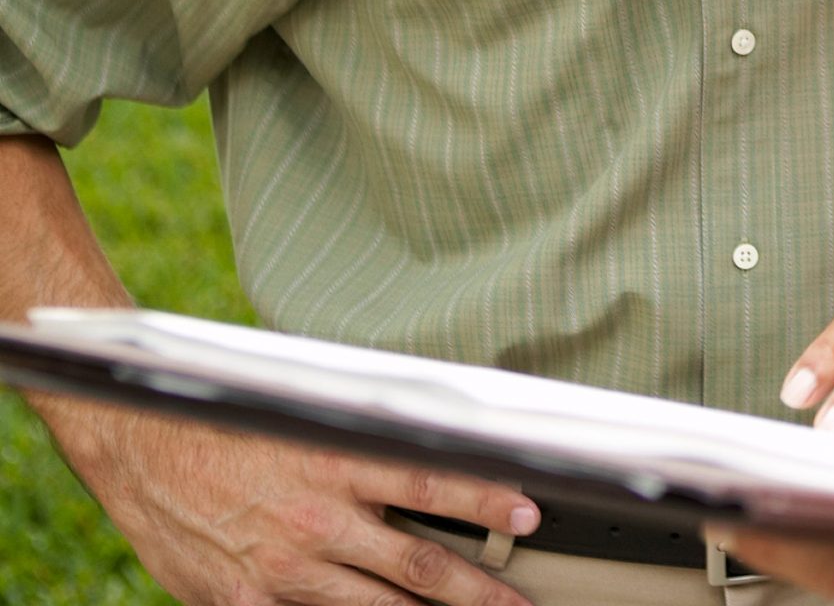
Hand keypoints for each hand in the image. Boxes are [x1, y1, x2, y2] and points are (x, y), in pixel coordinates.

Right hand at [53, 401, 536, 605]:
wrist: (140, 443)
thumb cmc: (231, 419)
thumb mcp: (306, 410)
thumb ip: (364, 438)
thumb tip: (432, 442)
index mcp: (337, 461)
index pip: (433, 483)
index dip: (486, 501)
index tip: (530, 513)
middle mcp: (316, 519)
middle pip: (418, 565)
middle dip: (477, 590)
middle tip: (519, 605)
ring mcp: (282, 568)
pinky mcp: (246, 600)